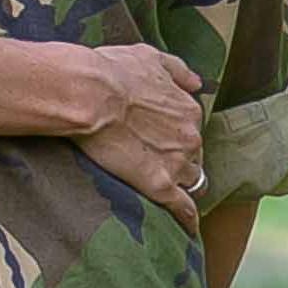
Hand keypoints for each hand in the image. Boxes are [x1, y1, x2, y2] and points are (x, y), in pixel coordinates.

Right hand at [64, 45, 207, 235]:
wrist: (89, 93)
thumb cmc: (112, 71)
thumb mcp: (149, 56)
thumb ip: (177, 69)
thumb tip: (197, 82)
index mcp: (187, 108)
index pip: (190, 129)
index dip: (175, 135)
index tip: (159, 137)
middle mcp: (190, 136)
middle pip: (193, 156)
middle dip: (179, 159)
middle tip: (154, 160)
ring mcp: (177, 163)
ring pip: (190, 181)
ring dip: (180, 185)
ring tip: (163, 191)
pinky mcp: (160, 185)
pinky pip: (183, 209)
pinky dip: (188, 220)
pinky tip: (187, 230)